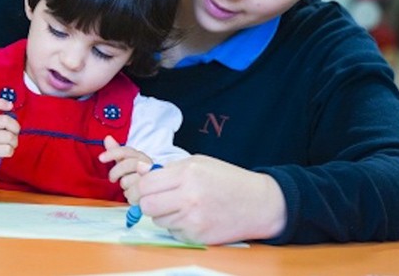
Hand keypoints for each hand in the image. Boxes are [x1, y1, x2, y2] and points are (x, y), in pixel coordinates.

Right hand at [0, 98, 19, 172]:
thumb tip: (14, 118)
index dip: (1, 103)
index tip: (10, 106)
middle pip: (6, 121)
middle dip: (15, 128)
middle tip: (14, 132)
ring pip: (9, 137)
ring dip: (14, 142)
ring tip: (9, 144)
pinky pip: (7, 149)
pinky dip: (10, 151)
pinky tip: (5, 151)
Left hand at [98, 135, 151, 202]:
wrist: (156, 191)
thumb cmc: (137, 175)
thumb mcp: (126, 162)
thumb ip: (117, 151)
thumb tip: (107, 137)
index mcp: (140, 156)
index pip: (126, 151)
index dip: (112, 153)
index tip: (100, 158)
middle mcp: (147, 164)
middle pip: (128, 164)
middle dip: (116, 172)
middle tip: (112, 179)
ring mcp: (150, 178)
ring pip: (128, 180)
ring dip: (124, 185)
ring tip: (128, 188)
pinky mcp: (151, 192)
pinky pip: (132, 194)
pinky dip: (129, 196)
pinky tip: (133, 195)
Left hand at [135, 155, 286, 244]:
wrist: (258, 203)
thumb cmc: (227, 179)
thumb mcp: (199, 163)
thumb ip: (169, 168)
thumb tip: (140, 171)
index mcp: (188, 173)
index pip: (146, 184)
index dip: (142, 187)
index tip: (146, 188)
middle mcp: (189, 196)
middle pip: (147, 205)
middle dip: (148, 202)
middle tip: (158, 199)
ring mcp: (193, 219)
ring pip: (158, 220)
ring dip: (164, 214)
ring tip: (183, 205)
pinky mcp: (198, 237)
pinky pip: (173, 232)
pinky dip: (178, 225)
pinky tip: (193, 216)